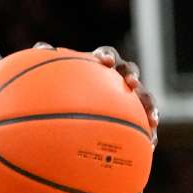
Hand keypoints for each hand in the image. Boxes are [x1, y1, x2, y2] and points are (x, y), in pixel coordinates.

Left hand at [33, 42, 159, 146]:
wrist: (77, 108)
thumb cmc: (66, 87)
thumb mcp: (55, 76)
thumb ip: (48, 61)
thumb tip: (41, 46)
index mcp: (102, 66)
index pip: (107, 54)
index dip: (107, 55)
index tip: (103, 61)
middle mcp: (119, 77)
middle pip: (131, 71)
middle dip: (132, 75)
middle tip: (131, 83)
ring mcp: (131, 96)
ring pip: (145, 97)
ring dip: (149, 105)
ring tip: (151, 119)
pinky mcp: (137, 115)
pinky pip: (146, 123)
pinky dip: (150, 133)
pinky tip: (151, 145)